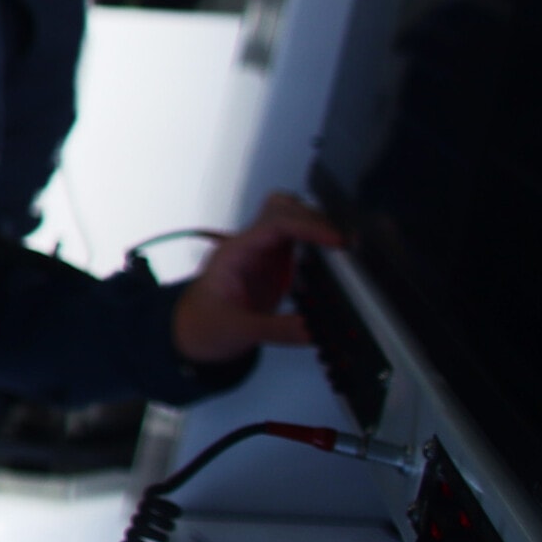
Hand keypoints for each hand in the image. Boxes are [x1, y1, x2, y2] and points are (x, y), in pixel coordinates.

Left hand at [170, 191, 341, 364]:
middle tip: (346, 242)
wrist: (195, 332)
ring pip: (291, 219)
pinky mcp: (274, 264)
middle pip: (283, 209)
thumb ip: (276, 330)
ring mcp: (262, 253)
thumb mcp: (239, 331)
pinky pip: (298, 240)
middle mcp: (249, 246)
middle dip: (316, 219)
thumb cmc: (206, 325)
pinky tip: (335, 259)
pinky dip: (317, 243)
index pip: (275, 224)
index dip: (309, 227)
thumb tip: (314, 329)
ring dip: (317, 227)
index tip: (337, 241)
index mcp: (235, 253)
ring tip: (345, 246)